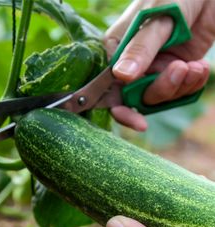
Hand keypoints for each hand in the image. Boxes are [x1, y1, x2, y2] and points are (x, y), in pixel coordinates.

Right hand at [104, 0, 213, 130]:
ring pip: (160, 96)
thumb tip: (121, 77)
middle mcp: (133, 64)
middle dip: (161, 89)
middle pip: (138, 97)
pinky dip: (192, 84)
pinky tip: (201, 68)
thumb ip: (141, 49)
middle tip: (180, 70)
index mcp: (117, 49)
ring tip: (195, 66)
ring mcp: (154, 69)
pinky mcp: (174, 70)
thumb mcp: (157, 19)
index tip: (138, 123)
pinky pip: (179, 91)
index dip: (121, 109)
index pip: (109, 88)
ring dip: (180, 85)